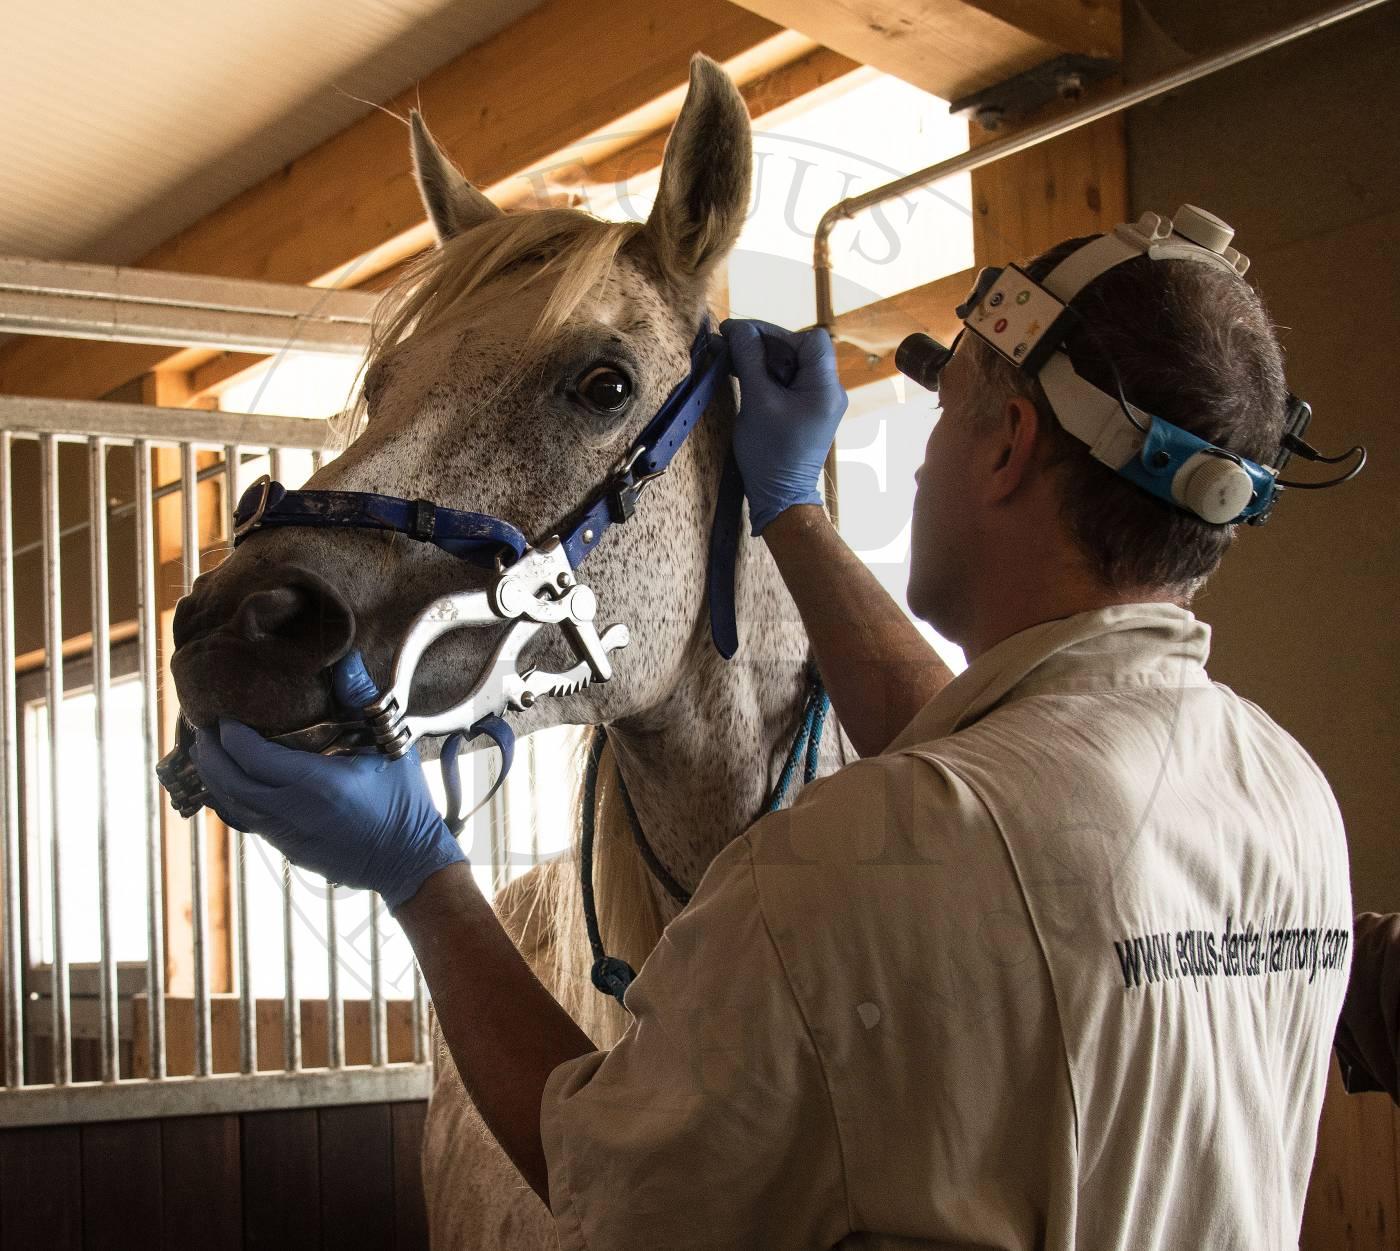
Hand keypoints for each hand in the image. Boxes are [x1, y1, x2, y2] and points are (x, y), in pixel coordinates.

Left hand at [188, 652, 465, 909]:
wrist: (406, 860)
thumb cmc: (403, 800)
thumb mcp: (389, 746)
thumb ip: (361, 700)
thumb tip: (345, 657)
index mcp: (318, 783)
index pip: (252, 756)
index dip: (230, 735)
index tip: (225, 716)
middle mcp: (294, 811)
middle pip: (229, 781)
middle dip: (209, 753)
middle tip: (202, 729)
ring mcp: (286, 835)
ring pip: (230, 805)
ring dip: (213, 777)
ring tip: (205, 752)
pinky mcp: (286, 849)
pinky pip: (244, 820)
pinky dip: (228, 799)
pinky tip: (228, 784)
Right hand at [721, 318, 847, 534]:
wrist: (780, 499)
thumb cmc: (770, 455)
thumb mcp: (757, 402)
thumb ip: (750, 361)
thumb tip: (738, 329)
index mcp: (825, 388)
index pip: (810, 340)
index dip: (776, 332)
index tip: (742, 335)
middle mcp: (828, 391)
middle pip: (798, 350)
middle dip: (763, 343)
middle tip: (727, 341)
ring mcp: (817, 402)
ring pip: (789, 365)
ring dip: (759, 358)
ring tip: (726, 356)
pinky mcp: (804, 411)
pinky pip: (786, 383)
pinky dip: (764, 375)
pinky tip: (739, 371)